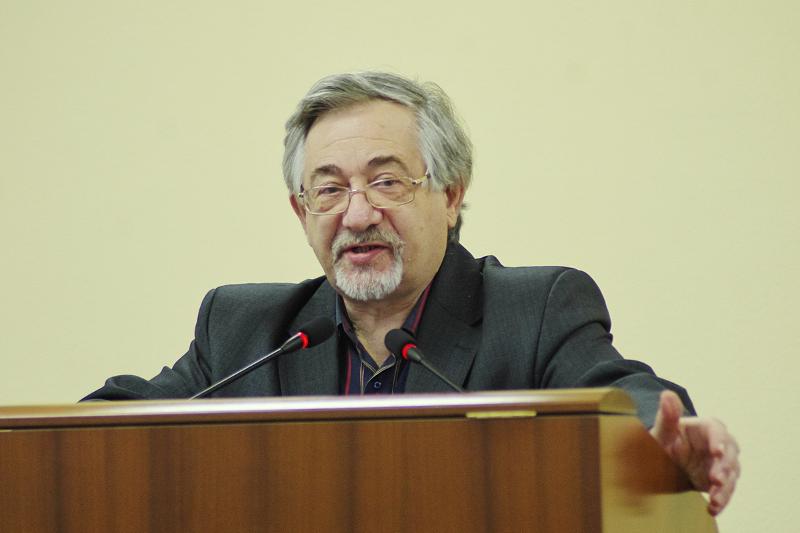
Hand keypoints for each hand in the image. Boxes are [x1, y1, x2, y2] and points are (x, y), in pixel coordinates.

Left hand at [649, 390, 739, 515]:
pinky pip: (726, 490)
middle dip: (725, 466)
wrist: (658, 463)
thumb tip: (667, 394)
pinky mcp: (719, 480)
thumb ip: (666, 415)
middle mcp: (716, 443)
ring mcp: (720, 462)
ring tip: (714, 499)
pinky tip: (713, 508)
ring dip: (725, 487)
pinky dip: (722, 499)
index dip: (719, 440)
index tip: (716, 452)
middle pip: (730, 452)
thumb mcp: (662, 431)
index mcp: (703, 427)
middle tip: (716, 480)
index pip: (717, 429)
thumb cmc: (661, 442)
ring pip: (731, 473)